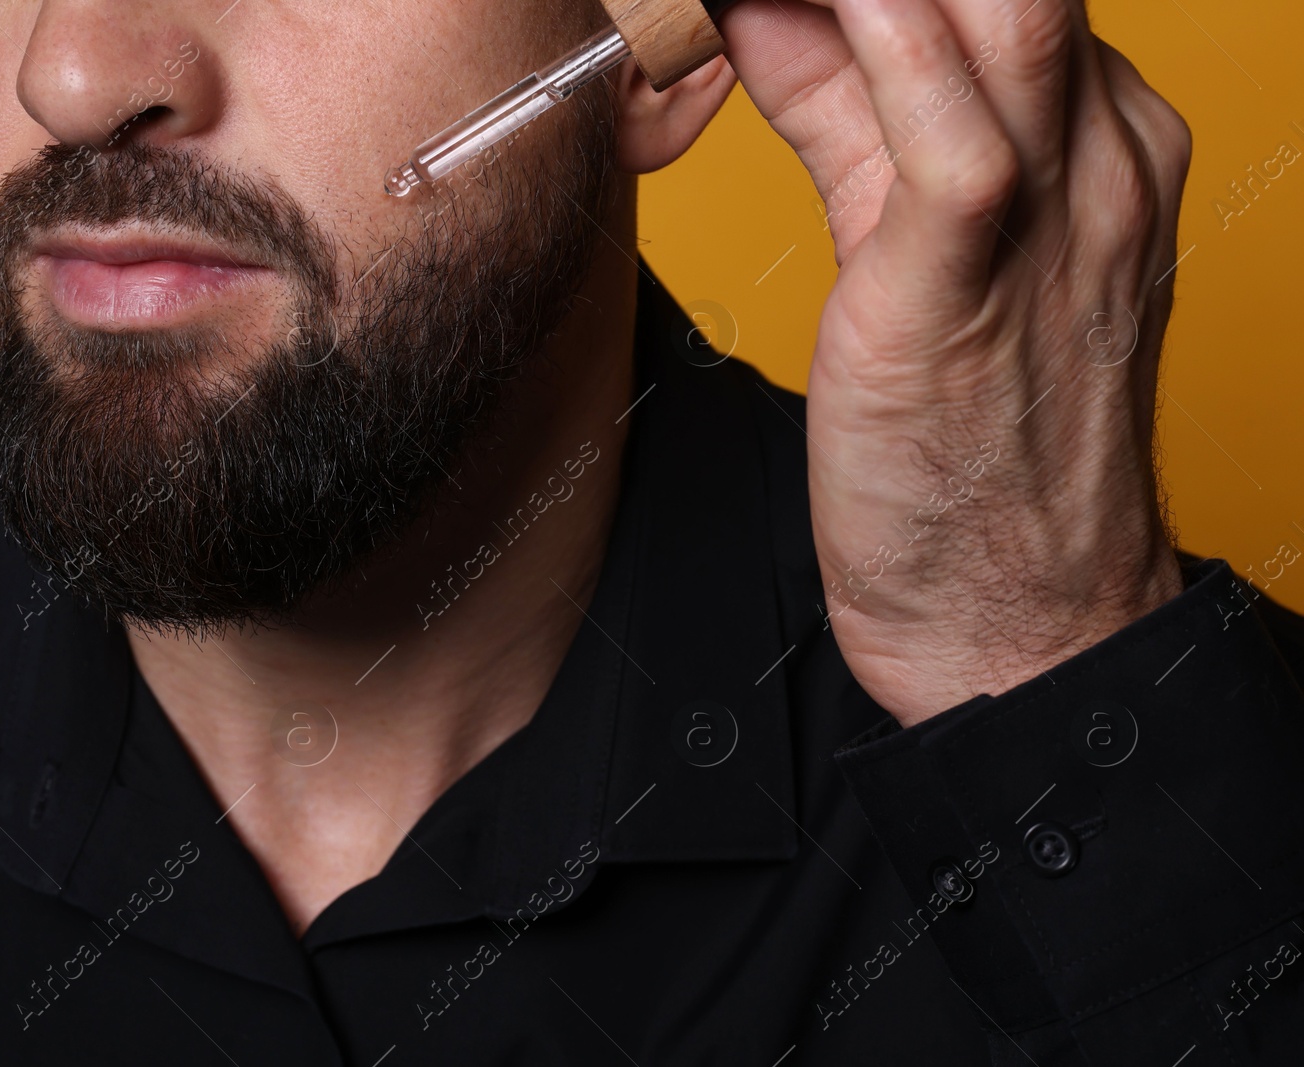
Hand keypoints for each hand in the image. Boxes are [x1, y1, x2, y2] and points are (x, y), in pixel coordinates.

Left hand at [717, 0, 1188, 724]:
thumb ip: (846, 116)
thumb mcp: (904, 237)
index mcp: (1095, 138)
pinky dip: (876, 63)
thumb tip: (765, 10)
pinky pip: (954, 143)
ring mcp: (1056, 221)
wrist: (1011, 614)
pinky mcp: (974, 294)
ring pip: (1002, 15)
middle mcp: (1096, 157)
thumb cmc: (959, 437)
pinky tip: (776, 25)